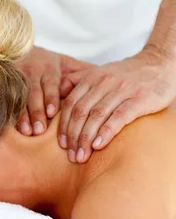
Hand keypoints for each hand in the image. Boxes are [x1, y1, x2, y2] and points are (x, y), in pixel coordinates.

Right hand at [16, 46, 94, 135]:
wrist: (17, 50)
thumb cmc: (46, 61)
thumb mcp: (64, 62)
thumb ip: (81, 71)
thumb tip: (103, 76)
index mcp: (48, 68)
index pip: (50, 83)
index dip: (50, 97)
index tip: (53, 113)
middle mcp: (31, 74)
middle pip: (33, 93)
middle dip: (36, 111)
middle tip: (41, 129)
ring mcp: (17, 81)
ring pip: (20, 99)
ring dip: (24, 116)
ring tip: (29, 132)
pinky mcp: (6, 87)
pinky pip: (9, 103)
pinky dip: (13, 116)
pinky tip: (17, 129)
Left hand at [58, 46, 175, 162]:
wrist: (160, 63)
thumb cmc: (126, 74)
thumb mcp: (99, 72)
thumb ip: (77, 80)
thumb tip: (58, 92)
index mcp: (91, 78)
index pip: (70, 104)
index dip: (63, 126)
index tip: (62, 144)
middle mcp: (104, 83)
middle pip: (80, 112)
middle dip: (73, 137)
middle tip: (71, 156)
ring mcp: (122, 90)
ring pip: (97, 116)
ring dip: (86, 139)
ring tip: (82, 156)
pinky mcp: (140, 98)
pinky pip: (119, 117)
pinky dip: (106, 132)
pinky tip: (98, 145)